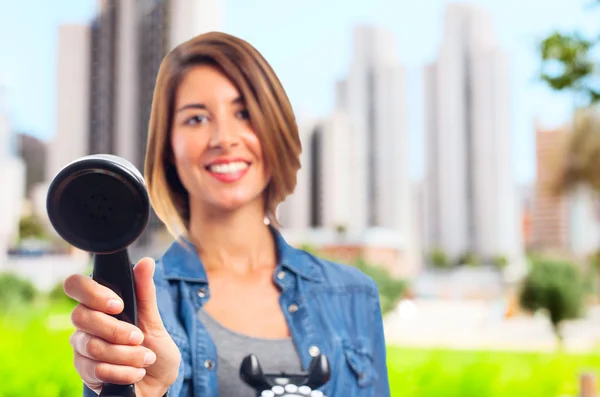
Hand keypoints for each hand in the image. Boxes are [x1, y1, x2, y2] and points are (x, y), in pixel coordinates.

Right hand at [64, 257, 180, 396]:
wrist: (158, 383)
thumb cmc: (154, 348)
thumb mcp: (154, 319)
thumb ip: (145, 292)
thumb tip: (146, 262)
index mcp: (100, 305)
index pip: (75, 286)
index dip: (92, 293)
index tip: (118, 304)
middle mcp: (86, 324)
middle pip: (81, 317)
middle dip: (116, 330)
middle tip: (139, 338)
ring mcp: (83, 348)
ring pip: (92, 346)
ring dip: (126, 355)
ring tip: (145, 359)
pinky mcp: (85, 372)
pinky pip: (96, 370)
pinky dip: (123, 372)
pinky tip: (136, 373)